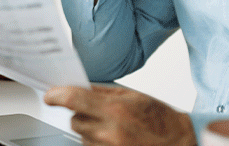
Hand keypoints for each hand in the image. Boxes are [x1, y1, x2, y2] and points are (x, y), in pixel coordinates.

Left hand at [43, 85, 196, 145]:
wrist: (179, 143)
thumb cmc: (160, 120)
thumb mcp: (133, 96)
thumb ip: (103, 92)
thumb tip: (79, 88)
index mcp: (115, 110)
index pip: (74, 99)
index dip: (57, 95)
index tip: (50, 95)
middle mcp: (109, 132)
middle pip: (75, 120)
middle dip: (81, 114)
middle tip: (100, 112)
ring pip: (82, 136)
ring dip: (91, 129)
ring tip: (115, 127)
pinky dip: (97, 141)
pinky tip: (116, 137)